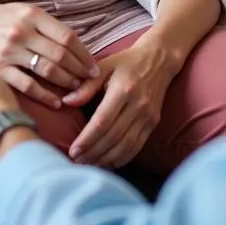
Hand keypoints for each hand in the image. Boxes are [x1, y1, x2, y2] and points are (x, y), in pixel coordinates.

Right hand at [0, 2, 99, 108]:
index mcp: (32, 15)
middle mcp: (22, 32)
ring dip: (66, 82)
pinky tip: (56, 102)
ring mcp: (10, 51)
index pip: (67, 36)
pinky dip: (44, 95)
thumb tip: (77, 47)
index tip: (94, 67)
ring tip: (76, 88)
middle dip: (79, 70)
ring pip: (46, 70)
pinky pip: (26, 85)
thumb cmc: (1, 19)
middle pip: (60, 54)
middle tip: (90, 81)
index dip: (84, 54)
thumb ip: (48, 26)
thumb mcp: (25, 11)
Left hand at [62, 43, 177, 168]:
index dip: (87, 139)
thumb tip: (66, 102)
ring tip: (88, 165)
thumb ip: (86, 85)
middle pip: (113, 137)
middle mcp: (138, 105)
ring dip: (106, 159)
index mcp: (124, 89)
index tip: (73, 150)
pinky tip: (108, 163)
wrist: (159, 60)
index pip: (102, 121)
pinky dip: (122, 159)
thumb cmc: (127, 62)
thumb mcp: (105, 65)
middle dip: (93, 153)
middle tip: (76, 162)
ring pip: (125, 146)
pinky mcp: (153, 123)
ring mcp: (148, 116)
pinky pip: (137, 147)